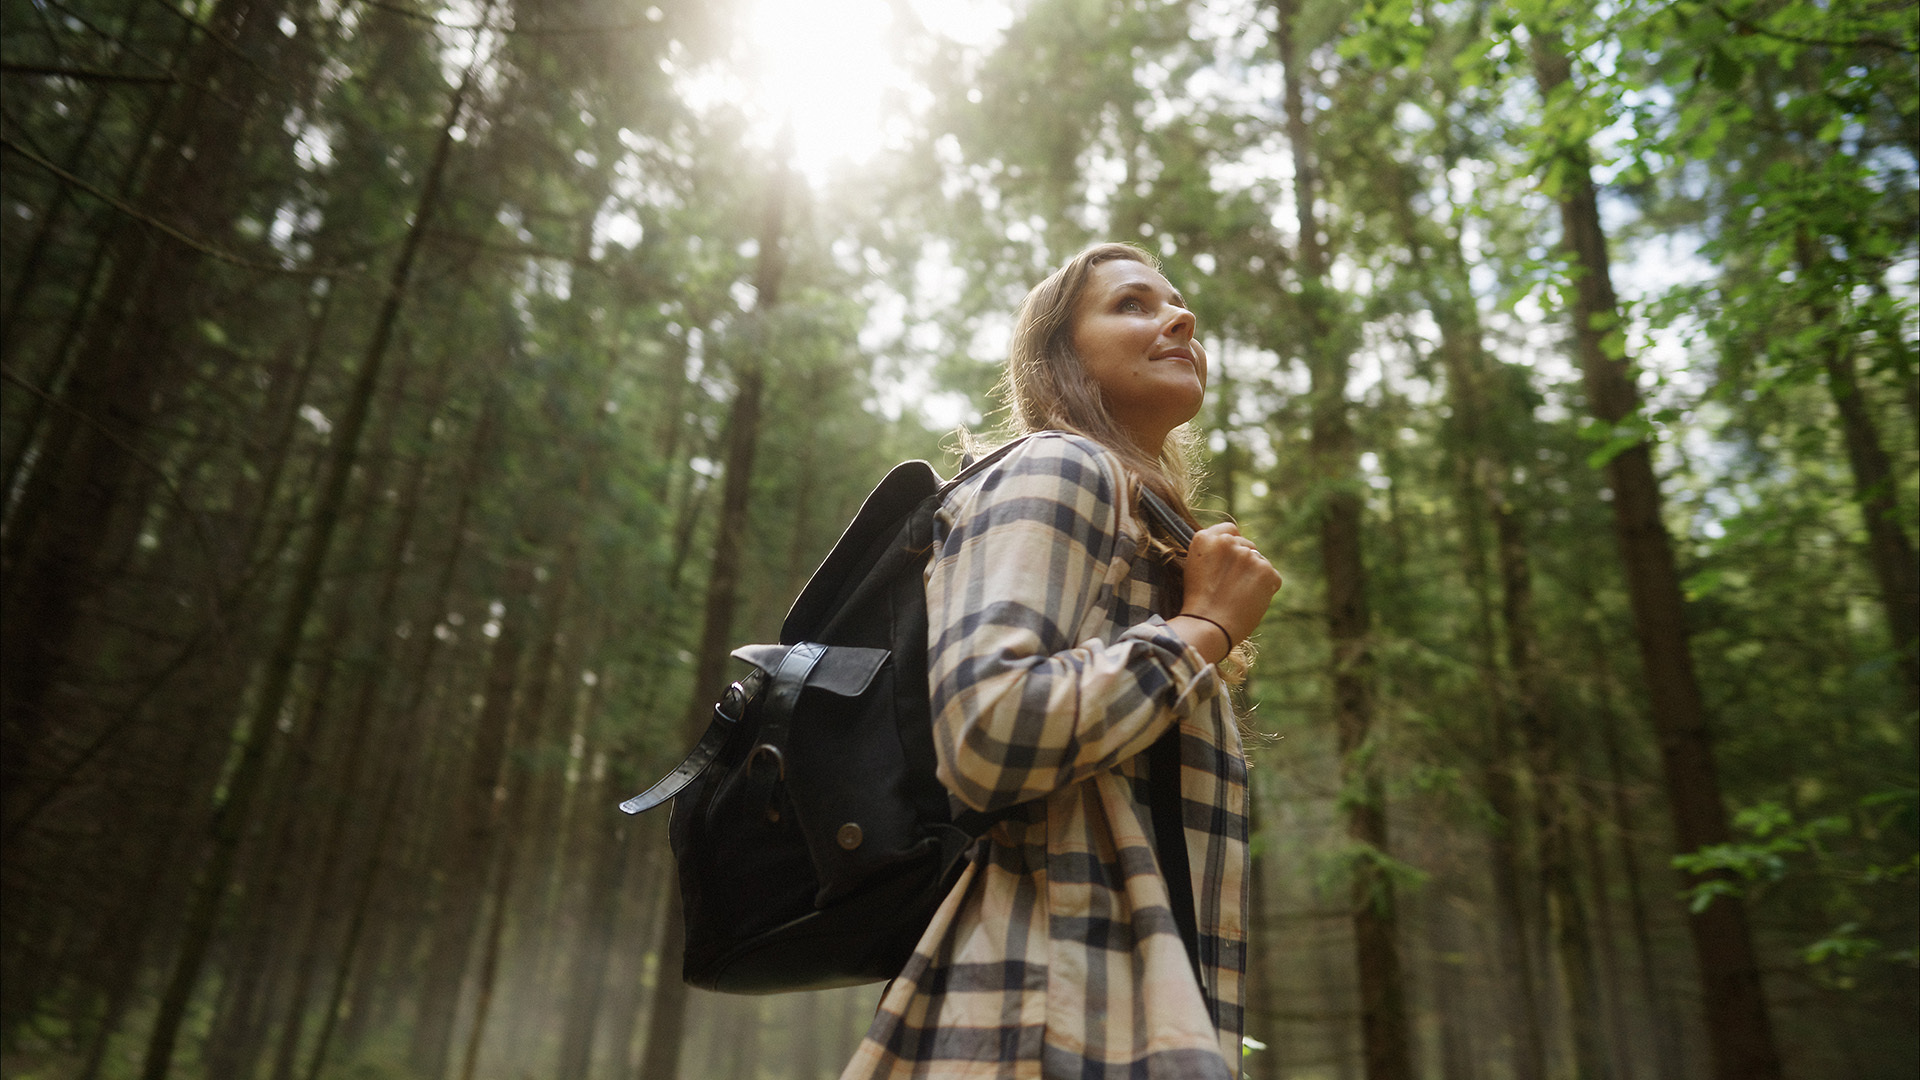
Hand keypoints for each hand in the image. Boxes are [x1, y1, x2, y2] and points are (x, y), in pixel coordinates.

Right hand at [1173, 522, 1281, 661]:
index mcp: (1204, 539)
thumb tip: (1238, 550)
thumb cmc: (1199, 605)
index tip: (1230, 562)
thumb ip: (1215, 554)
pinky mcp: (1265, 570)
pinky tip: (1250, 602)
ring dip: (1255, 577)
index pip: (1230, 530)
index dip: (1232, 546)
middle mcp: (1226, 541)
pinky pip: (1273, 577)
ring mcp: (1247, 554)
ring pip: (1260, 562)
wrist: (1207, 626)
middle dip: (1244, 563)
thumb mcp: (1196, 570)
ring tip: (1238, 598)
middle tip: (1232, 587)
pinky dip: (1266, 590)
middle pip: (1247, 546)